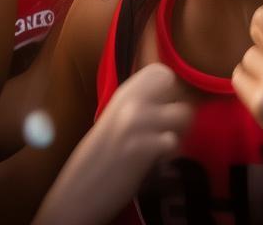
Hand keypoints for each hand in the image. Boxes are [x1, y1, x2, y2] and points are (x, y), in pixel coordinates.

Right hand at [29, 64, 191, 224]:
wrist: (79, 190)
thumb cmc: (98, 157)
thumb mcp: (115, 120)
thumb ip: (138, 105)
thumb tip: (170, 98)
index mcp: (123, 94)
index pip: (160, 72)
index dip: (171, 89)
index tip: (166, 106)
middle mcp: (131, 103)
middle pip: (177, 86)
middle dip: (179, 106)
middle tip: (170, 126)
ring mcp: (137, 123)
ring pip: (183, 114)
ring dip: (179, 131)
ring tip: (164, 145)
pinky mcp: (143, 148)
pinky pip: (173, 141)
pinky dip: (170, 153)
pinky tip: (157, 160)